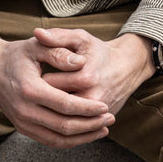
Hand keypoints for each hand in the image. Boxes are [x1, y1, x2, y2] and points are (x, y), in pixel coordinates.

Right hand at [0, 33, 115, 148]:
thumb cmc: (18, 55)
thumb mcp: (37, 46)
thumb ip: (59, 53)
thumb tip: (81, 63)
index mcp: (29, 89)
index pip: (65, 105)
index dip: (88, 108)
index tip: (105, 107)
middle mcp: (24, 111)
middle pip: (64, 127)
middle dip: (91, 125)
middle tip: (110, 119)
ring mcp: (22, 123)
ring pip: (59, 140)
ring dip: (84, 137)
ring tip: (103, 129)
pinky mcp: (24, 130)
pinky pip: (51, 142)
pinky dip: (71, 141)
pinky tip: (86, 134)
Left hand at [34, 28, 155, 117]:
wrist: (126, 68)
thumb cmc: (98, 52)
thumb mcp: (80, 38)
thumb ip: (58, 36)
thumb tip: (37, 33)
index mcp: (85, 77)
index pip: (48, 85)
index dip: (38, 80)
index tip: (36, 74)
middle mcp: (91, 99)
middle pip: (54, 105)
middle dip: (43, 98)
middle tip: (39, 90)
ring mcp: (96, 115)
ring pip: (62, 120)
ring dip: (51, 112)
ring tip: (46, 100)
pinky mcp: (98, 123)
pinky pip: (73, 128)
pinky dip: (62, 122)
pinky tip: (56, 111)